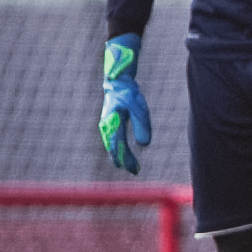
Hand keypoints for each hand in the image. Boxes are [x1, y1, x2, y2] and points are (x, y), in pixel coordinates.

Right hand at [99, 33, 151, 174]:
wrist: (116, 80)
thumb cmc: (128, 93)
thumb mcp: (139, 108)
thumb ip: (141, 126)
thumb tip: (144, 145)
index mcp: (113, 124)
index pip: (119, 146)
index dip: (127, 159)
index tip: (135, 169)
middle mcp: (107, 126)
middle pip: (114, 147)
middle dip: (123, 159)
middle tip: (134, 171)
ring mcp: (106, 123)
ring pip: (112, 143)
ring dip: (119, 155)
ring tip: (128, 165)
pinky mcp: (109, 121)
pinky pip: (112, 138)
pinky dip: (117, 147)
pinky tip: (122, 151)